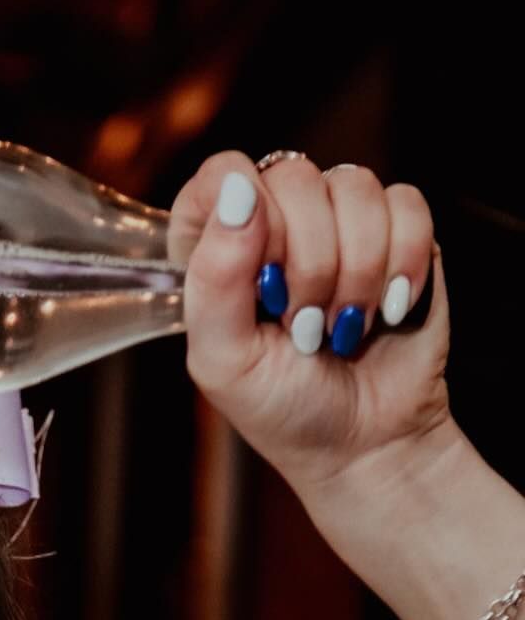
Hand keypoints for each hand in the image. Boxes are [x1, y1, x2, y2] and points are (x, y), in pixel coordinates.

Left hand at [167, 151, 453, 496]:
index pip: (220, 175)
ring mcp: (342, 222)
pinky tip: (388, 310)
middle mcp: (279, 224)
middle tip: (304, 326)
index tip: (261, 278)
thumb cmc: (282, 409)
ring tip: (342, 328)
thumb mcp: (223, 361)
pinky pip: (407, 204)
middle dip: (308, 264)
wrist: (366, 444)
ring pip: (355, 186)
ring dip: (356, 271)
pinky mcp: (400, 230)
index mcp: (220, 250)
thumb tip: (239, 193)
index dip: (244, 215)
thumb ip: (213, 278)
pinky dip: (402, 264)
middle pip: (295, 177)